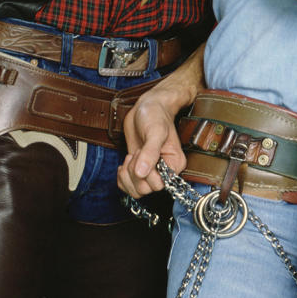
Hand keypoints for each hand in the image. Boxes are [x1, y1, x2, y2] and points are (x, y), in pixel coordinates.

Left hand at [118, 49, 202, 197]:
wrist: (148, 107)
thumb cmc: (156, 114)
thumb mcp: (155, 131)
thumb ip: (150, 152)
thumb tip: (143, 173)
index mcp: (174, 164)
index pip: (158, 185)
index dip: (146, 173)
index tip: (143, 153)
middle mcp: (164, 170)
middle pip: (145, 190)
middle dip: (134, 172)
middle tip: (136, 152)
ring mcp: (151, 171)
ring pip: (135, 190)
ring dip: (127, 175)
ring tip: (131, 156)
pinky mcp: (139, 169)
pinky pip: (128, 186)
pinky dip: (122, 177)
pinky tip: (125, 162)